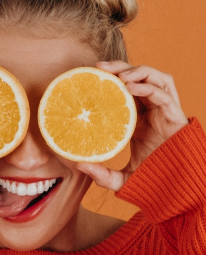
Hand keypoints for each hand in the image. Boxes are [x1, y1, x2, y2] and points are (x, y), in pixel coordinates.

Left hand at [77, 60, 188, 191]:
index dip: (111, 78)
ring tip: (119, 75)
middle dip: (121, 67)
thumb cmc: (152, 179)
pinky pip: (163, 94)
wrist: (176, 188)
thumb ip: (102, 174)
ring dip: (137, 71)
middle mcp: (153, 110)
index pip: (126, 89)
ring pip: (155, 78)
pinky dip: (148, 87)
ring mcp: (165, 111)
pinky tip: (131, 87)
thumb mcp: (122, 178)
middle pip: (139, 77)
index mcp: (139, 118)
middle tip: (100, 67)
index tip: (91, 75)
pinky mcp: (175, 115)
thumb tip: (79, 166)